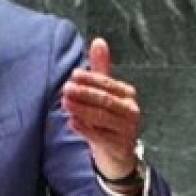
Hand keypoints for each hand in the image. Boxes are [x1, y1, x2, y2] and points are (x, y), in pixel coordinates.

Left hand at [60, 37, 140, 179]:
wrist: (118, 154)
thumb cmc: (109, 120)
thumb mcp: (106, 94)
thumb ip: (101, 69)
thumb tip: (98, 41)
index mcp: (128, 95)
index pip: (108, 84)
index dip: (91, 79)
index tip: (73, 75)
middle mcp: (131, 111)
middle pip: (105, 100)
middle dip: (84, 93)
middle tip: (66, 88)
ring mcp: (126, 130)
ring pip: (102, 117)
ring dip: (82, 109)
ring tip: (65, 103)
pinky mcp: (118, 146)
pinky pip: (100, 136)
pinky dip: (85, 129)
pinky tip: (72, 122)